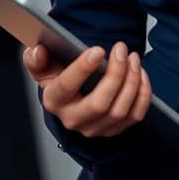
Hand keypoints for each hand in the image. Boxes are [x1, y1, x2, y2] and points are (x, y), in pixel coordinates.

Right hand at [22, 41, 151, 138]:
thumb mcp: (42, 66)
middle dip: (115, 75)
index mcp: (54, 100)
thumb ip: (35, 57)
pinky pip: (135, 115)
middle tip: (122, 50)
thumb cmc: (59, 78)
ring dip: (132, 81)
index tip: (97, 50)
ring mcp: (95, 128)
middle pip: (99, 104)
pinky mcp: (114, 130)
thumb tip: (39, 52)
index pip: (67, 86)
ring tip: (133, 58)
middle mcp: (73, 119)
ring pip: (120, 110)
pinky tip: (140, 74)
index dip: (82, 68)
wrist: (72, 97)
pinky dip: (142, 94)